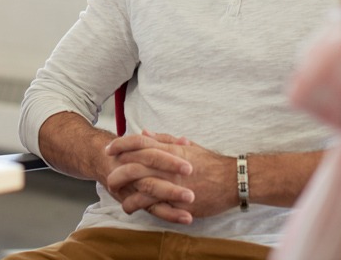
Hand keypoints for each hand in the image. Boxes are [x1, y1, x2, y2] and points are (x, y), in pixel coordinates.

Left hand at [105, 130, 235, 223]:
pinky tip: (130, 207)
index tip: (109, 148)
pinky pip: (152, 204)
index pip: (139, 142)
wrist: (232, 180)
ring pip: (140, 185)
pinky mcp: (176, 201)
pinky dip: (138, 205)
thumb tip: (144, 131)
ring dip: (124, 190)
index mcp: (169, 149)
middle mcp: (168, 165)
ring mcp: (171, 183)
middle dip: (117, 169)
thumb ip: (164, 139)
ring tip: (115, 193)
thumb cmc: (210, 162)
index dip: (121, 144)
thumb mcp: (187, 146)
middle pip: (134, 164)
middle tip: (108, 174)